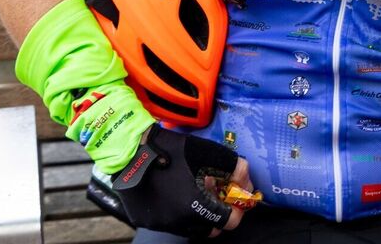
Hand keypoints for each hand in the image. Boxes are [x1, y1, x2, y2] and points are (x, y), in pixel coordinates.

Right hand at [110, 126, 252, 236]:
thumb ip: (236, 169)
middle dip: (216, 215)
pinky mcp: (144, 220)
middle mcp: (177, 222)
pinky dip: (175, 213)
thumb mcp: (212, 153)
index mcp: (196, 208)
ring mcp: (159, 223)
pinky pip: (167, 222)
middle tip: (215, 197)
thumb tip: (248, 185)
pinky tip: (174, 194)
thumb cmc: (174, 150)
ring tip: (194, 194)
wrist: (132, 150)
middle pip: (208, 229)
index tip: (234, 200)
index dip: (235, 211)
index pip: (227, 222)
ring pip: (187, 227)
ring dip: (196, 215)